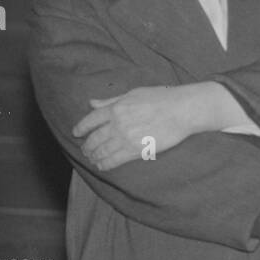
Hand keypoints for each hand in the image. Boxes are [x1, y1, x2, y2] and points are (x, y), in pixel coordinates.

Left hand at [74, 85, 205, 170]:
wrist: (182, 110)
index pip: (91, 120)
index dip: (81, 127)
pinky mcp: (137, 150)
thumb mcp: (133, 93)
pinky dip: (105, 164)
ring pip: (103, 151)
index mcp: (116, 108)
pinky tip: (102, 165)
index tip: (76, 133)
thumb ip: (111, 100)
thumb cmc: (162, 98)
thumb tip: (92, 103)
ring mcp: (126, 138)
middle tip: (85, 150)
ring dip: (95, 156)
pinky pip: (115, 160)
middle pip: (95, 138)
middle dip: (87, 145)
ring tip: (92, 159)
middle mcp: (117, 124)